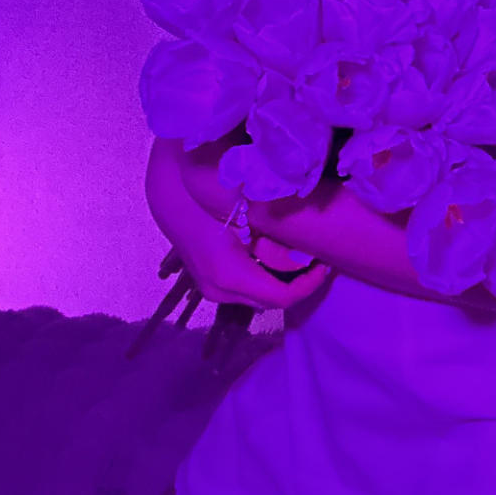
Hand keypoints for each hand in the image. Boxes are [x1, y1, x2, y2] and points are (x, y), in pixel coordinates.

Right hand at [147, 139, 331, 310]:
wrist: (170, 194)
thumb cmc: (210, 198)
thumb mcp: (250, 218)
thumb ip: (277, 243)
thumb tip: (306, 259)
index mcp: (230, 277)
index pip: (281, 298)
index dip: (308, 285)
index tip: (325, 264)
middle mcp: (219, 291)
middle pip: (270, 301)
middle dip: (298, 283)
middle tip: (317, 258)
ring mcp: (211, 289)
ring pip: (258, 296)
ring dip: (282, 279)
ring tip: (300, 254)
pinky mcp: (209, 281)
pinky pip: (246, 286)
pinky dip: (266, 275)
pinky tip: (275, 252)